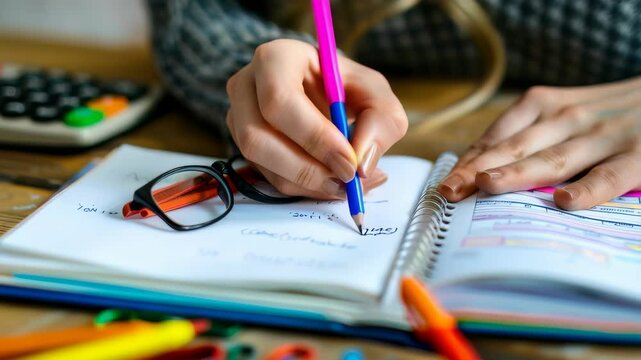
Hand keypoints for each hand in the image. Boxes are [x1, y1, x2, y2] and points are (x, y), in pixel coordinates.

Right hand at [226, 39, 406, 198]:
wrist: (326, 95)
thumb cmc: (347, 88)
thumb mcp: (376, 94)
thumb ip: (381, 122)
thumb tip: (360, 163)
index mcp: (276, 58)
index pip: (280, 99)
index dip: (313, 136)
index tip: (349, 161)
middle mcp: (246, 86)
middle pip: (257, 137)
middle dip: (306, 168)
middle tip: (346, 180)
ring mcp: (237, 117)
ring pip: (260, 163)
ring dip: (306, 183)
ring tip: (345, 185)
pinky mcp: (241, 146)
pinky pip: (267, 176)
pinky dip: (302, 188)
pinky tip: (330, 182)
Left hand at [438, 77, 640, 209]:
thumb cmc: (606, 111)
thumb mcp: (562, 111)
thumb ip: (530, 135)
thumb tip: (480, 172)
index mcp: (544, 105)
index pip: (498, 137)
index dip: (470, 162)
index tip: (446, 185)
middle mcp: (567, 118)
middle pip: (515, 147)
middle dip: (478, 170)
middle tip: (451, 192)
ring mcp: (602, 136)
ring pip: (553, 160)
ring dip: (517, 173)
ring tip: (487, 186)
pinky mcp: (638, 155)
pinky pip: (609, 175)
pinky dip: (587, 188)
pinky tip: (564, 202)